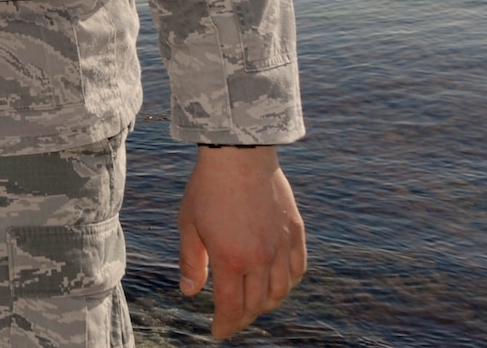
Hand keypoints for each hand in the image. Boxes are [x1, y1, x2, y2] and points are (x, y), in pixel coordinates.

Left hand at [178, 146, 306, 338]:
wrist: (239, 156)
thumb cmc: (207, 189)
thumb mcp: (188, 225)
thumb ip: (190, 262)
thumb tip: (190, 293)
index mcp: (231, 260)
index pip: (232, 308)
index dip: (225, 325)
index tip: (218, 333)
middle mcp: (261, 259)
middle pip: (257, 304)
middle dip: (243, 318)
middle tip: (232, 320)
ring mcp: (282, 246)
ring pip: (281, 292)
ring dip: (266, 304)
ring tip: (252, 305)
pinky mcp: (296, 233)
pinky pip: (298, 270)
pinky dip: (288, 284)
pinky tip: (276, 284)